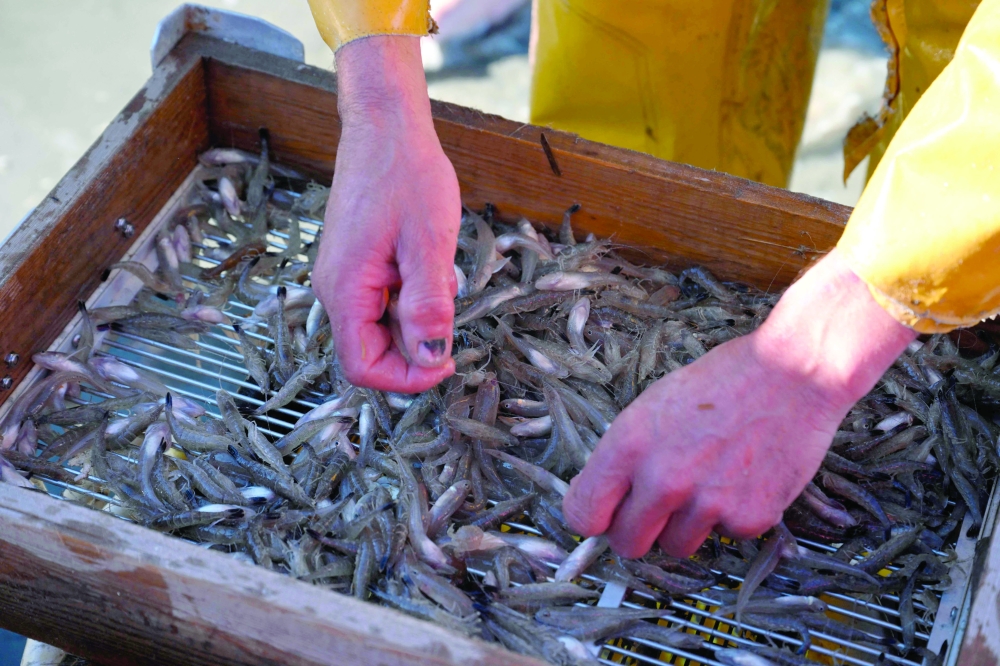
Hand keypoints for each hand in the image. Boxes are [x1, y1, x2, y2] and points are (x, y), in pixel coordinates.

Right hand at [313, 36, 459, 392]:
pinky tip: (430, 261)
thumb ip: (428, 306)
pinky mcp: (356, 263)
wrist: (386, 125)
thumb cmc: (408, 176)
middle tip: (450, 309)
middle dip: (416, 344)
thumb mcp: (429, 243)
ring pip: (381, 325)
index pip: (363, 367)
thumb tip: (431, 358)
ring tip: (440, 272)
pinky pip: (384, 299)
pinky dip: (413, 294)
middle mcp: (336, 288)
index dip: (407, 378)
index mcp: (346, 289)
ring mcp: (344, 275)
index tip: (449, 362)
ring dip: (418, 316)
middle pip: (371, 350)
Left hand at [562, 249, 915, 557]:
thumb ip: (624, 456)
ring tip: (704, 483)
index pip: (583, 515)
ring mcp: (707, 504)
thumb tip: (605, 497)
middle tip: (653, 508)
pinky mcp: (749, 518)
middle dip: (635, 530)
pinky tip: (740, 478)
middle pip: (626, 544)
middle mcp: (663, 480)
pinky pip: (723, 537)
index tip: (604, 513)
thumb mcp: (651, 406)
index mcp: (629, 445)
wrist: (791, 373)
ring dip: (683, 526)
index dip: (594, 517)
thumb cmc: (720, 383)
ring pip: (675, 548)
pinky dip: (729, 517)